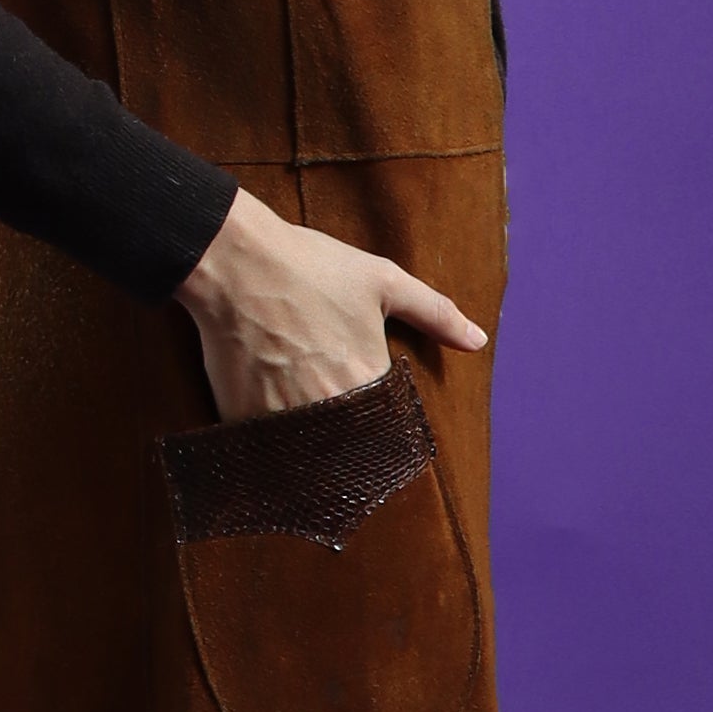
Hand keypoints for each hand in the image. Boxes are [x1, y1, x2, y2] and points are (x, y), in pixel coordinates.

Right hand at [173, 187, 486, 423]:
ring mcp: (285, 417)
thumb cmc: (311, 266)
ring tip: (301, 408)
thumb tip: (477, 340)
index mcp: (368, 380)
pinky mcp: (246, 418)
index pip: (389, 424)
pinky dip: (272, 436)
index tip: (373, 408)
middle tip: (330, 402)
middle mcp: (330, 408)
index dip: (383, 418)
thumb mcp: (383, 280)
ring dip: (311, 438)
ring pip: (307, 449)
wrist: (235, 262)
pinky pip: (267, 445)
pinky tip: (268, 407)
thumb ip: (435, 313)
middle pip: (349, 442)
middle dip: (347, 432)